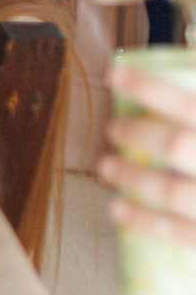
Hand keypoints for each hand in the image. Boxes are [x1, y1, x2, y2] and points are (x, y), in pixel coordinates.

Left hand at [102, 56, 195, 246]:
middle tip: (115, 129)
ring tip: (107, 166)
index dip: (150, 88)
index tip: (115, 74)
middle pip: (180, 145)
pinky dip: (147, 221)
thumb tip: (191, 61)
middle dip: (138, 134)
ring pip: (176, 191)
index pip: (192, 106)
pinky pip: (183, 233)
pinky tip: (118, 209)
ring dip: (133, 177)